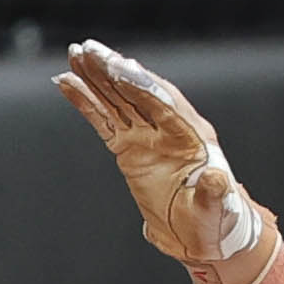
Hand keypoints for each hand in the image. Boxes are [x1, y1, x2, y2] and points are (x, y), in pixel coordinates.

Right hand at [55, 40, 282, 283]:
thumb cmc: (214, 219)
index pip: (163, 103)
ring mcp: (146, 136)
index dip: (140, 85)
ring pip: (117, 100)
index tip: (118, 67)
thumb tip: (216, 178)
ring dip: (95, 78)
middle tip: (88, 49)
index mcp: (192, 135)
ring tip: (74, 55)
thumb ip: (213, 192)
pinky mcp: (129, 147)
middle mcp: (168, 128)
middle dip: (113, 71)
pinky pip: (103, 120)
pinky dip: (86, 102)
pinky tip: (67, 83)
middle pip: (136, 92)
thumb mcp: (215, 208)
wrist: (201, 234)